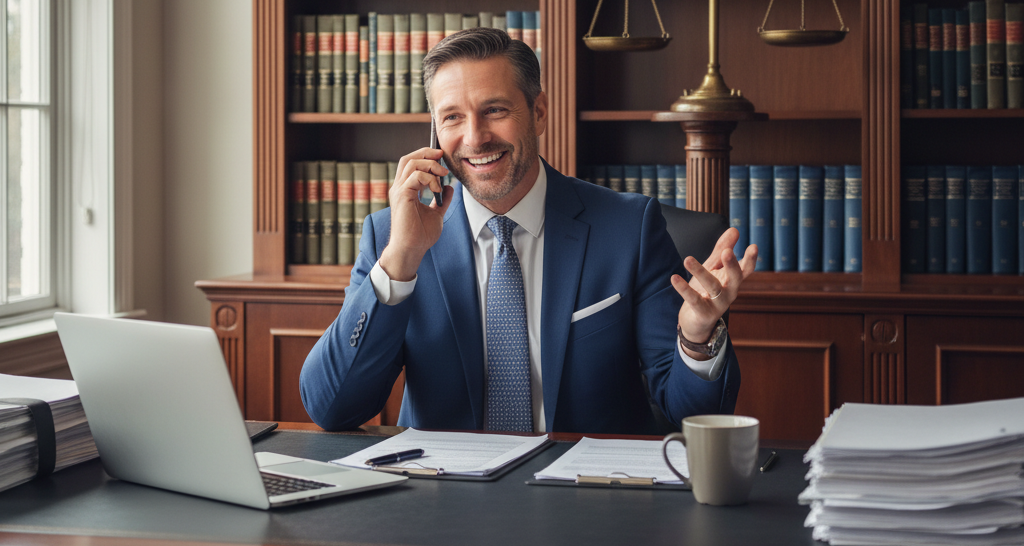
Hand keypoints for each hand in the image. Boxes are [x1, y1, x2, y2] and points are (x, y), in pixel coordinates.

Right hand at [378, 148, 453, 280]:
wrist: (412, 249)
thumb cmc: (420, 235)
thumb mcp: (436, 213)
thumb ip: (442, 200)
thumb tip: (450, 187)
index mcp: (405, 190)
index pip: (412, 164)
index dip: (426, 157)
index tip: (442, 159)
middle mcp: (400, 187)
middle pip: (408, 158)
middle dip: (426, 152)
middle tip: (442, 155)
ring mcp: (399, 190)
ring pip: (411, 163)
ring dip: (430, 165)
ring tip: (443, 175)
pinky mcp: (402, 195)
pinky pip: (415, 176)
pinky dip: (429, 178)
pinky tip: (437, 189)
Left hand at [670, 228, 757, 359]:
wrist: (695, 322)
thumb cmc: (706, 291)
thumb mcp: (714, 268)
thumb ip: (722, 250)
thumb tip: (735, 229)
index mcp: (733, 280)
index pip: (746, 269)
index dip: (751, 259)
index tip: (753, 246)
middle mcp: (729, 293)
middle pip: (735, 278)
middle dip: (732, 265)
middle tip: (728, 252)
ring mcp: (718, 304)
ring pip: (712, 287)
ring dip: (700, 272)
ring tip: (687, 258)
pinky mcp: (704, 313)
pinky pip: (694, 300)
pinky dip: (684, 289)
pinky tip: (674, 278)